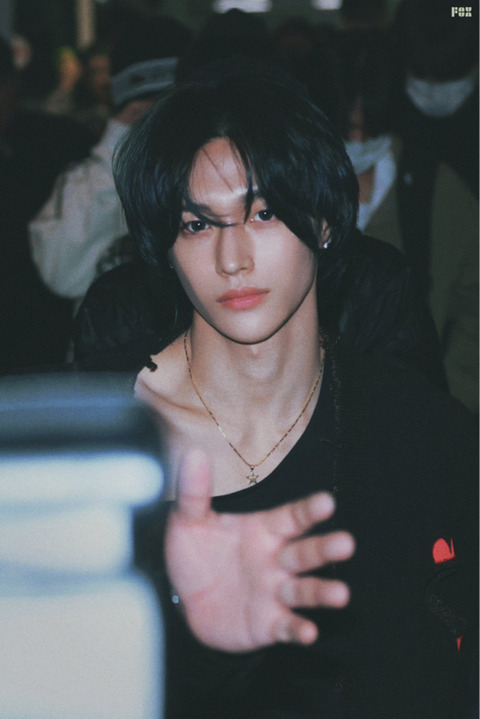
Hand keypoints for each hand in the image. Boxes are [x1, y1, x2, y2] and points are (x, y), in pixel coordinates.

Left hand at [165, 448, 354, 651]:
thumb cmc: (197, 554)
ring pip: (304, 590)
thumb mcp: (190, 521)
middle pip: (305, 553)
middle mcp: (276, 560)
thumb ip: (194, 491)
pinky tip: (308, 632)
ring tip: (341, 594)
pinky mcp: (268, 624)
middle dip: (325, 549)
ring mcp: (275, 593)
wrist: (187, 602)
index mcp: (264, 530)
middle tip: (347, 544)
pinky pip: (287, 626)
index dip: (309, 510)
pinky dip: (298, 629)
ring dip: (322, 592)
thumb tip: (193, 452)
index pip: (292, 517)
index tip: (327, 502)